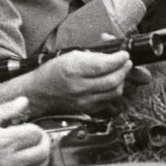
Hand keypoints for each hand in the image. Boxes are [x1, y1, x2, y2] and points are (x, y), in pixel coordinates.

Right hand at [0, 97, 49, 165]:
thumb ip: (3, 111)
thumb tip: (23, 101)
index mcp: (2, 142)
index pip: (35, 133)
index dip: (34, 127)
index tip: (27, 126)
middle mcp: (7, 162)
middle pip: (42, 152)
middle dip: (42, 142)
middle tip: (33, 137)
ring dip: (39, 157)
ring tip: (28, 149)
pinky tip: (20, 163)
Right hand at [1, 50, 133, 116]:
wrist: (38, 93)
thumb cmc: (53, 72)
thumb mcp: (70, 55)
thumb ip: (93, 55)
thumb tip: (113, 55)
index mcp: (73, 69)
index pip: (104, 65)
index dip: (119, 59)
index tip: (124, 54)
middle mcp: (79, 87)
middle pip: (112, 80)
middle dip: (124, 69)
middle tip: (126, 62)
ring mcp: (84, 101)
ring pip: (114, 93)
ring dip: (122, 81)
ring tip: (121, 72)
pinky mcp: (87, 110)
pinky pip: (109, 102)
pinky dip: (115, 92)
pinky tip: (113, 84)